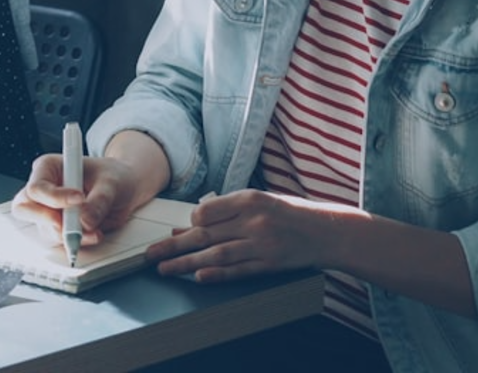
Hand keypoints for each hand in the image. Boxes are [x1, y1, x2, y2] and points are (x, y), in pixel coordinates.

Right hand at [11, 153, 149, 248]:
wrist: (124, 188)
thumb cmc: (112, 176)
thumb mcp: (110, 182)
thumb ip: (99, 201)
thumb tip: (84, 221)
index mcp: (48, 168)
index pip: (37, 187)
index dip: (55, 197)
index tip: (79, 199)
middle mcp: (44, 190)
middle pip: (25, 209)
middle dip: (46, 220)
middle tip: (69, 225)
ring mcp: (49, 210)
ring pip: (44, 228)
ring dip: (67, 234)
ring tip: (94, 230)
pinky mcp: (60, 227)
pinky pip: (60, 240)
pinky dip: (77, 242)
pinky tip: (94, 235)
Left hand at [146, 189, 360, 282]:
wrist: (327, 230)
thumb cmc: (288, 213)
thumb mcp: (258, 203)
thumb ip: (224, 212)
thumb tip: (187, 225)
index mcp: (249, 199)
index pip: (207, 211)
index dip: (190, 222)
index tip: (180, 229)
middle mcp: (254, 221)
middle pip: (206, 234)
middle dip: (174, 245)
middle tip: (150, 254)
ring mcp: (263, 244)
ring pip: (217, 254)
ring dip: (187, 263)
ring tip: (165, 269)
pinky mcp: (271, 264)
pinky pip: (239, 271)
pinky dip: (218, 274)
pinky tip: (199, 277)